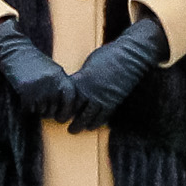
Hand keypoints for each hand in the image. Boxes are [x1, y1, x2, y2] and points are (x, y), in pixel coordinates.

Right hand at [0, 18, 77, 119]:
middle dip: (47, 112)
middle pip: (54, 108)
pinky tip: (24, 101)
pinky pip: (28, 109)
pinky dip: (26, 109)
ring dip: (36, 110)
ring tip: (32, 99)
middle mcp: (52, 82)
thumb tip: (67, 109)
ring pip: (41, 110)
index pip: (70, 99)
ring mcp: (39, 86)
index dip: (66, 111)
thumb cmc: (34, 63)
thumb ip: (60, 86)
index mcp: (61, 76)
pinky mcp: (26, 90)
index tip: (60, 117)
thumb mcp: (52, 70)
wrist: (15, 51)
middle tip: (40, 107)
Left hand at [62, 15, 172, 132]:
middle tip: (60, 121)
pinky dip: (96, 123)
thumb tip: (74, 84)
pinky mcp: (114, 101)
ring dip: (80, 124)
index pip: (66, 97)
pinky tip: (91, 126)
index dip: (60, 104)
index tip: (55, 108)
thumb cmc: (109, 55)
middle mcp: (91, 91)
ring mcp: (103, 98)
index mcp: (82, 80)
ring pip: (88, 116)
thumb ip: (81, 76)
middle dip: (67, 117)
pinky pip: (103, 116)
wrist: (130, 56)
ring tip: (74, 129)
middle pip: (75, 110)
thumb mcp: (89, 63)